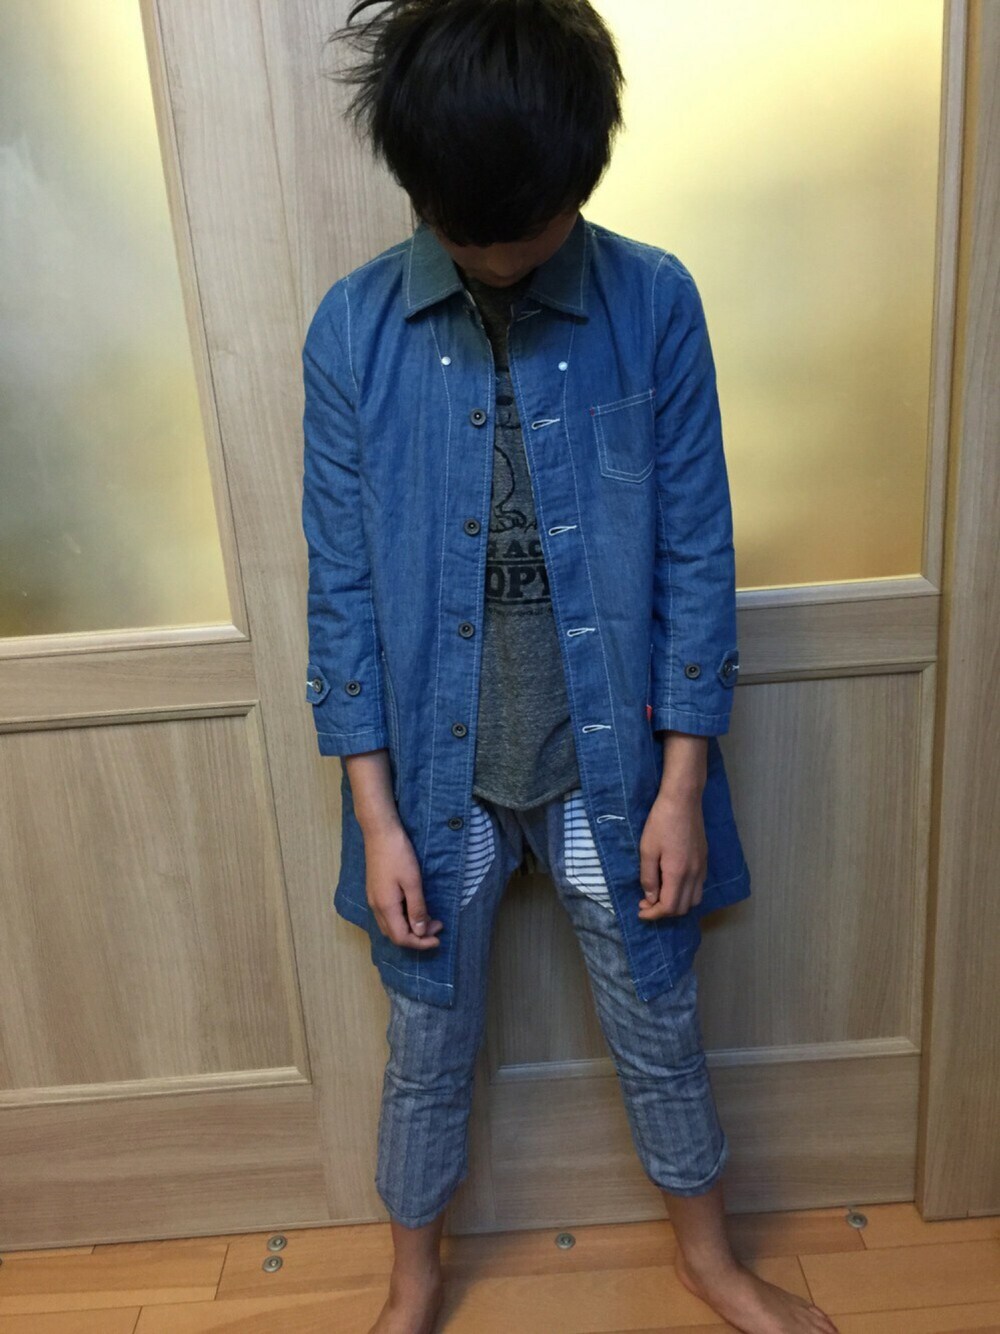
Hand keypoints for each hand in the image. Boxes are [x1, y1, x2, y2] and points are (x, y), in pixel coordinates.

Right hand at [363, 818, 443, 948]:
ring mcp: (373, 899)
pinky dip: (403, 919)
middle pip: (395, 935)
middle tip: (438, 927)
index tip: (438, 939)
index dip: (420, 943)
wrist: (380, 833)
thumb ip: (416, 908)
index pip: (401, 938)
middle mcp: (376, 907)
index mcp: (385, 907)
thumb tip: (421, 932)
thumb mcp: (412, 882)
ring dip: (410, 928)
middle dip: (417, 937)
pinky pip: (388, 915)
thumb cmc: (398, 854)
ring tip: (430, 919)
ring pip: (391, 926)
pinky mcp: (375, 891)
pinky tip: (415, 909)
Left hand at [637, 786, 708, 918]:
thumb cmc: (661, 822)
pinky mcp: (705, 860)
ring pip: (694, 900)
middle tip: (646, 903)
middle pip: (683, 908)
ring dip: (677, 904)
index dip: (653, 914)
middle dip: (664, 912)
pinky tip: (673, 884)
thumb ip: (648, 877)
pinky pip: (699, 887)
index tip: (640, 911)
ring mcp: (702, 867)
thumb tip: (650, 898)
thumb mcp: (647, 850)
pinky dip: (686, 894)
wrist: (683, 800)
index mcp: (678, 873)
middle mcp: (694, 874)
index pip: (669, 907)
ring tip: (660, 896)